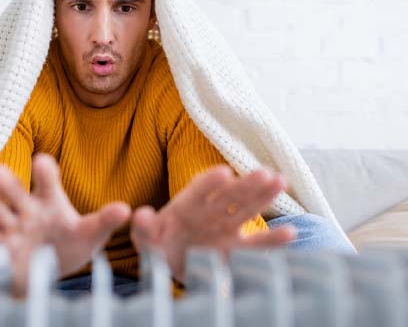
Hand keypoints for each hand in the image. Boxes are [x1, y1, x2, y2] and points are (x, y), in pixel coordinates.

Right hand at [0, 153, 130, 295]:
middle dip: (5, 180)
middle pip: (12, 186)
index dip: (44, 170)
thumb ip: (105, 221)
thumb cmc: (69, 247)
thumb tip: (126, 209)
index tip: (42, 162)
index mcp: (49, 199)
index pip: (46, 177)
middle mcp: (26, 207)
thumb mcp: (90, 234)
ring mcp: (8, 224)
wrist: (47, 274)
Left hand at [130, 166, 296, 281]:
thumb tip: (140, 214)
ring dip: (263, 196)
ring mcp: (224, 228)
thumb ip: (143, 228)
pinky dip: (272, 241)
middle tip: (264, 172)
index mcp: (185, 206)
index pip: (198, 191)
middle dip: (245, 185)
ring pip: (246, 210)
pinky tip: (291, 234)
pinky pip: (255, 245)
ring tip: (281, 182)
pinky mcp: (234, 248)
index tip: (224, 173)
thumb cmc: (157, 244)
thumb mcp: (145, 238)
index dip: (210, 182)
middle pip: (229, 196)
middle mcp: (209, 212)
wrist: (169, 260)